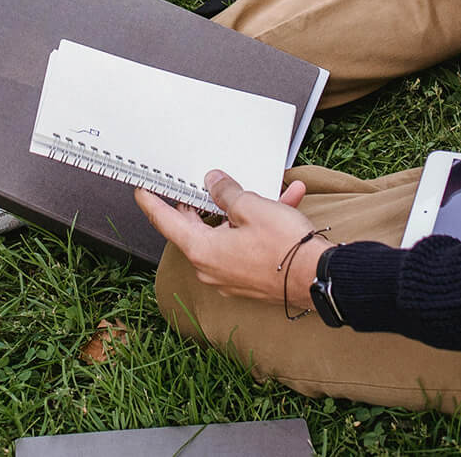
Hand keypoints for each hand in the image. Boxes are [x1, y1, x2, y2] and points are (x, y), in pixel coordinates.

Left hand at [135, 170, 329, 306]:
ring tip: (259, 187)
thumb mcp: (250, 207)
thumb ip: (226, 192)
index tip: (141, 191)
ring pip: (226, 232)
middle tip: (194, 184)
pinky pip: (246, 244)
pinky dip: (259, 224)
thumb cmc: (285, 248)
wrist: (319, 277)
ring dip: (241, 209)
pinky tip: (284, 202)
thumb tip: (213, 182)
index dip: (152, 203)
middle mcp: (211, 267)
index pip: (166, 222)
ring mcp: (230, 276)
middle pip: (195, 227)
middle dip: (199, 202)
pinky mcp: (249, 277)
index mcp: (203, 250)